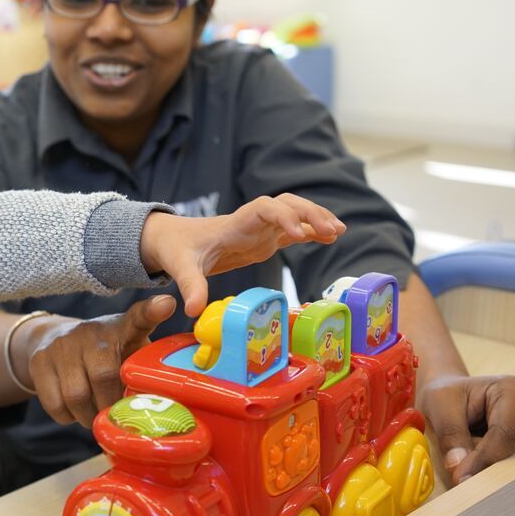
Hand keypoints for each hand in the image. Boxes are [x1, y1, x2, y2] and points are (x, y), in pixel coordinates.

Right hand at [20, 295, 177, 426]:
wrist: (55, 339)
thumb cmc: (106, 355)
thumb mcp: (130, 352)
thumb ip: (146, 370)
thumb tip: (167, 407)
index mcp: (122, 329)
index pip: (139, 316)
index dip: (153, 311)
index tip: (166, 305)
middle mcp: (91, 331)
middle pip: (104, 377)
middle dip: (110, 406)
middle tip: (113, 416)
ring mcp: (62, 344)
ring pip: (76, 396)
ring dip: (88, 417)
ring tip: (94, 416)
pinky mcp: (40, 360)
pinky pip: (55, 404)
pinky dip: (67, 417)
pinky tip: (74, 410)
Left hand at [141, 194, 344, 316]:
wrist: (175, 240)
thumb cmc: (179, 249)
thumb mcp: (182, 267)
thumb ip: (190, 285)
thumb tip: (193, 310)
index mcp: (235, 223)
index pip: (265, 209)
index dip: (284, 216)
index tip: (298, 234)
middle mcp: (252, 222)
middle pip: (287, 204)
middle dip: (310, 213)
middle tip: (332, 230)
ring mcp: (261, 229)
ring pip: (295, 213)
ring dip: (316, 218)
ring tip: (339, 231)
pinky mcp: (265, 240)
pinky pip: (293, 231)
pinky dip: (313, 231)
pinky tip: (332, 236)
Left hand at [418, 373, 514, 484]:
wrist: (452, 396)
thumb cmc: (447, 396)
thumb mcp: (439, 406)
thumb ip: (450, 435)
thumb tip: (460, 469)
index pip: (506, 435)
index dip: (483, 460)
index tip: (461, 478)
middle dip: (487, 462)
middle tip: (460, 462)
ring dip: (491, 464)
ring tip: (470, 444)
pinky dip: (496, 466)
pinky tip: (481, 453)